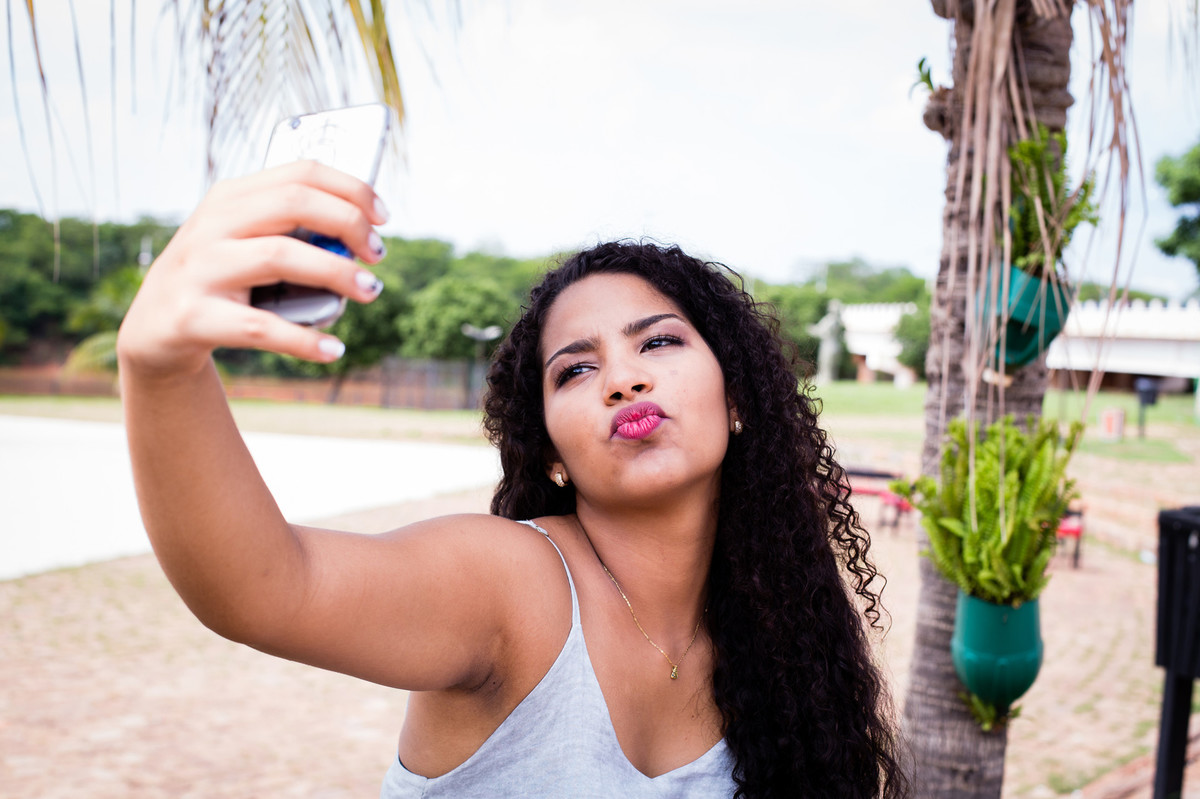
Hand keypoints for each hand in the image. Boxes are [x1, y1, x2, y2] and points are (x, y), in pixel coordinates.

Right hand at [117, 161, 389, 378]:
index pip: (300, 173)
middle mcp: (211, 225)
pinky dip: (304, 340)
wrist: (154, 330)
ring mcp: (198, 269)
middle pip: (293, 203)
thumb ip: (291, 232)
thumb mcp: (245, 244)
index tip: (383, 217)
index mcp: (229, 198)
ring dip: (337, 274)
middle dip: (349, 224)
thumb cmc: (220, 282)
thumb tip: (362, 238)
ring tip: (370, 292)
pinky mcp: (193, 317)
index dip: (351, 190)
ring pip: (279, 256)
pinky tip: (334, 350)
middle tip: (378, 255)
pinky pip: (260, 327)